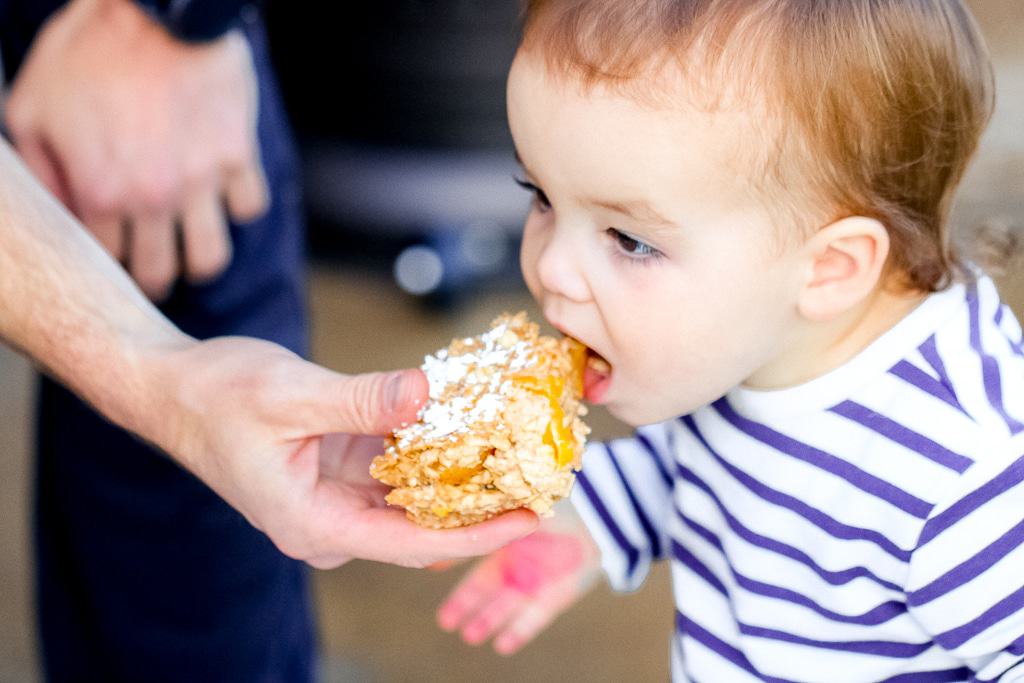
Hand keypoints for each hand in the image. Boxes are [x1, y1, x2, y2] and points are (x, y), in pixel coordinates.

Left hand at [6, 0, 266, 299]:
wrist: (156, 9)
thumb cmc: (88, 52)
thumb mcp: (32, 106)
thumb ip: (41, 169)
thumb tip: (59, 208)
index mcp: (102, 194)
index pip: (106, 262)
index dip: (106, 260)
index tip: (110, 251)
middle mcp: (155, 199)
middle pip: (161, 275)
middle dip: (152, 277)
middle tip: (150, 264)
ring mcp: (202, 182)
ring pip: (212, 258)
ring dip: (199, 258)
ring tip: (191, 247)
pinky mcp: (238, 157)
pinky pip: (248, 207)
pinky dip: (236, 206)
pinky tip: (220, 191)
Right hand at [140, 336, 538, 568]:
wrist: (171, 388)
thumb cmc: (215, 395)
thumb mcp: (290, 393)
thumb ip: (360, 400)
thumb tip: (426, 396)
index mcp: (314, 523)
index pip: (412, 544)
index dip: (477, 535)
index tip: (531, 518)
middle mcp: (330, 523)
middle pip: (421, 529)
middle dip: (481, 509)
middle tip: (543, 482)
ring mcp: (335, 499)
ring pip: (413, 501)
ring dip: (462, 481)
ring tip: (522, 456)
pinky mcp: (339, 473)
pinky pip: (396, 471)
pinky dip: (433, 454)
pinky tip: (472, 430)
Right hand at [437, 506, 600, 653]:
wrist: (603, 519)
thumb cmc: (564, 507)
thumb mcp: (524, 507)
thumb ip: (497, 514)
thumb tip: (465, 511)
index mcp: (509, 539)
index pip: (476, 557)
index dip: (455, 563)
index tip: (432, 574)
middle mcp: (518, 562)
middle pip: (485, 589)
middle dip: (466, 606)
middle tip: (445, 621)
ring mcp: (535, 581)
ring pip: (505, 607)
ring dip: (488, 622)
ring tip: (469, 636)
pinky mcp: (556, 597)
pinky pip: (534, 619)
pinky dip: (519, 632)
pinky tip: (503, 646)